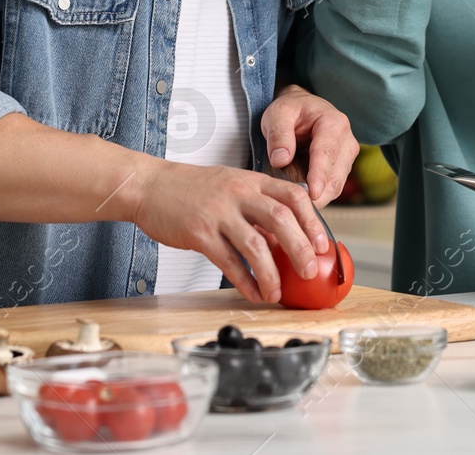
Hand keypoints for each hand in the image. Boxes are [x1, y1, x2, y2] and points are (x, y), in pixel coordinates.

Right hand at [129, 160, 329, 302]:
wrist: (151, 186)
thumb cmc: (193, 190)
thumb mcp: (231, 186)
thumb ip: (257, 208)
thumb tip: (285, 240)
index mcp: (251, 180)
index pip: (293, 195)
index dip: (312, 221)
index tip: (323, 245)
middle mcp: (238, 192)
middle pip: (280, 219)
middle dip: (300, 249)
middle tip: (310, 272)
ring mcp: (219, 212)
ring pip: (255, 245)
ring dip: (271, 273)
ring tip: (278, 292)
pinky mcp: (199, 233)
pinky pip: (228, 261)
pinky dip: (244, 281)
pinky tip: (253, 293)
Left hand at [262, 82, 360, 207]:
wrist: (302, 109)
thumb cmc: (290, 110)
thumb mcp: (278, 114)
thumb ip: (279, 135)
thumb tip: (281, 160)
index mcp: (334, 123)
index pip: (327, 154)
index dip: (319, 176)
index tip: (312, 195)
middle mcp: (347, 141)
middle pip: (335, 176)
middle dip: (317, 194)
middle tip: (293, 206)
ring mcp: (347, 157)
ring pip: (335, 187)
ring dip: (316, 197)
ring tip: (293, 202)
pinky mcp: (342, 170)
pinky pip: (331, 189)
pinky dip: (317, 197)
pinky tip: (301, 200)